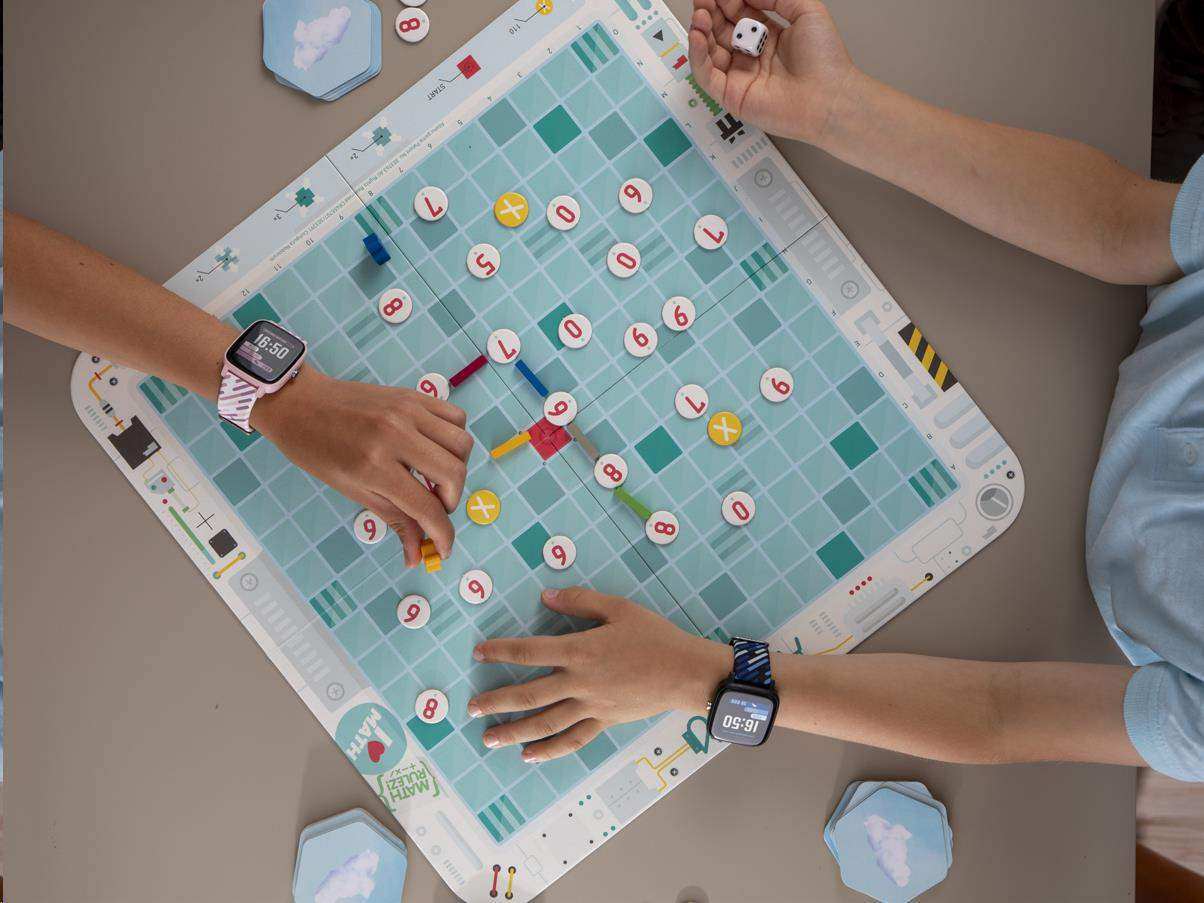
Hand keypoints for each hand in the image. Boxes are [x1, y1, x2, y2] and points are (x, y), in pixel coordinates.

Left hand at [254, 369, 472, 566]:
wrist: (300, 402)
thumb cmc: (316, 450)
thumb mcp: (352, 490)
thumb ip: (393, 520)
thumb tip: (416, 556)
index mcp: (374, 465)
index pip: (426, 507)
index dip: (442, 535)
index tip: (443, 549)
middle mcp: (396, 435)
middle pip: (454, 474)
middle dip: (451, 501)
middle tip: (434, 508)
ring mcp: (408, 411)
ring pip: (462, 444)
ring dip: (457, 469)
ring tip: (437, 477)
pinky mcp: (413, 395)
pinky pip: (456, 417)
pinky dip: (455, 439)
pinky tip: (437, 450)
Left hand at [467, 588, 730, 761]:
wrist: (685, 672)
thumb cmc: (654, 636)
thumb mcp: (619, 608)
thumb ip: (580, 601)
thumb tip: (545, 596)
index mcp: (580, 651)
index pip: (530, 651)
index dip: (501, 651)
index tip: (479, 653)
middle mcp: (580, 682)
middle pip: (530, 694)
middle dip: (498, 701)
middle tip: (471, 707)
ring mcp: (591, 707)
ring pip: (545, 723)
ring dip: (514, 731)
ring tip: (488, 739)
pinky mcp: (604, 723)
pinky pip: (572, 739)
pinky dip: (549, 750)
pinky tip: (529, 755)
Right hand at [688, 0, 857, 145]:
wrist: (829, 97)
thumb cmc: (825, 58)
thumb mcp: (806, 11)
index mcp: (769, 38)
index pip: (739, 15)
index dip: (727, 1)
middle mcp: (752, 57)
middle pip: (721, 31)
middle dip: (710, 13)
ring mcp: (740, 77)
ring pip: (710, 52)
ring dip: (700, 31)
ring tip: (700, 14)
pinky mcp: (731, 96)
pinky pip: (706, 76)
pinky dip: (697, 56)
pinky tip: (697, 36)